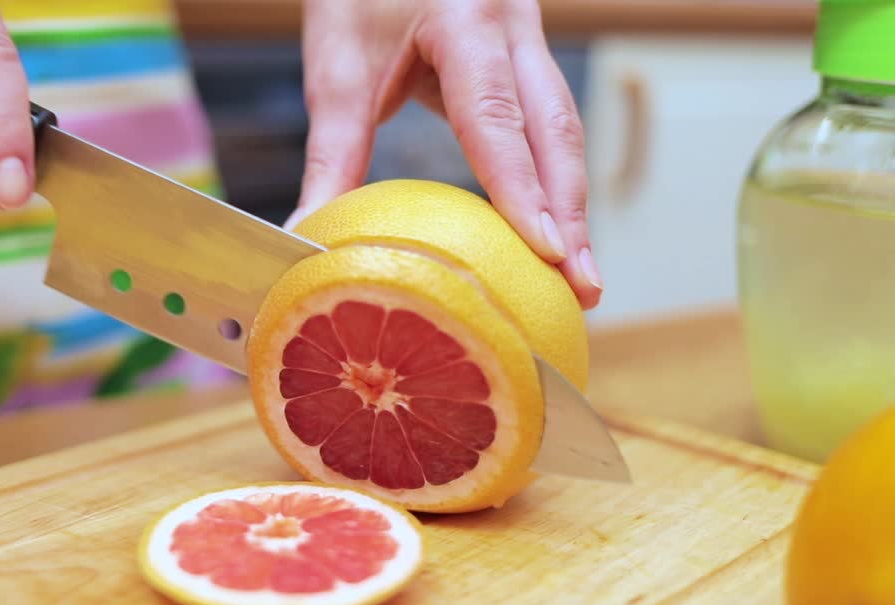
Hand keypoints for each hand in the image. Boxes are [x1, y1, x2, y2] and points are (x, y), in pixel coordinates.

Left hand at [290, 0, 600, 308]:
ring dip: (571, 204)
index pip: (497, 116)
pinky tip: (554, 230)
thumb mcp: (338, 69)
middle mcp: (512, 24)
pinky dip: (554, 181)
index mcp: (464, 18)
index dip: (523, 189)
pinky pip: (549, 124)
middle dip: (571, 214)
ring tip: (580, 276)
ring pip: (563, 129)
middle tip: (584, 288)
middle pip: (555, 129)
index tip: (546, 251)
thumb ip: (332, 155)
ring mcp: (528, 37)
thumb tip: (310, 234)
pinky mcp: (526, 57)